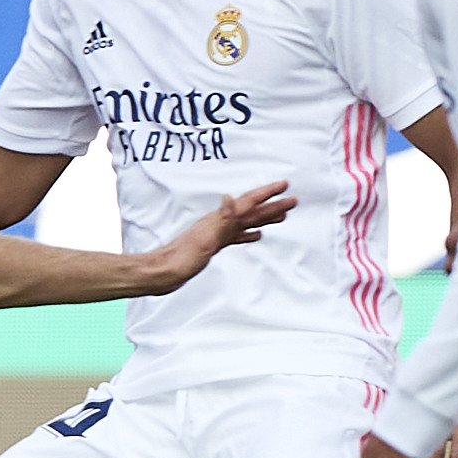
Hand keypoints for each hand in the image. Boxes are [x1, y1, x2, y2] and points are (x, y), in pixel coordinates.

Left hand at [133, 181, 293, 289]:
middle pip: (251, 211)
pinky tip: (255, 235)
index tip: (284, 185)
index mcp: (219, 220)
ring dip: (264, 218)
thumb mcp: (204, 239)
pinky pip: (236, 236)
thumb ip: (220, 220)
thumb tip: (230, 197)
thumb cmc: (181, 258)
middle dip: (272, 205)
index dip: (267, 194)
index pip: (248, 203)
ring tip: (281, 215)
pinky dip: (248, 234)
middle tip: (293, 201)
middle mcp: (218, 224)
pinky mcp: (213, 245)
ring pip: (246, 223)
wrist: (163, 273)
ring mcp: (216, 234)